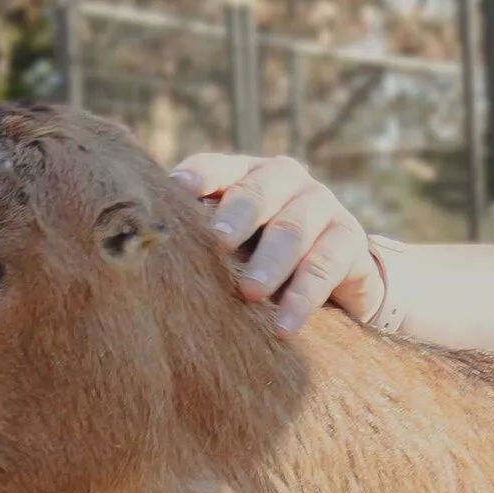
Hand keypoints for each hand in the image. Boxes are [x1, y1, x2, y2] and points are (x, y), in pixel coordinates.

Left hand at [170, 153, 387, 336]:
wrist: (337, 278)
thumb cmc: (260, 256)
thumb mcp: (233, 244)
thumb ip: (199, 238)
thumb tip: (144, 249)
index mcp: (247, 173)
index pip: (219, 166)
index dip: (201, 176)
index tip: (178, 191)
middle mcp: (286, 179)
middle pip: (260, 190)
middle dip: (239, 215)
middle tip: (218, 241)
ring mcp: (322, 205)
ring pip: (294, 229)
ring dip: (271, 262)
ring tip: (250, 293)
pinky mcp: (349, 240)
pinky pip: (326, 266)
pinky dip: (303, 298)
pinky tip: (283, 325)